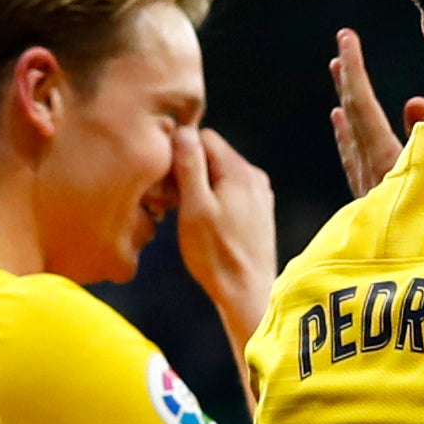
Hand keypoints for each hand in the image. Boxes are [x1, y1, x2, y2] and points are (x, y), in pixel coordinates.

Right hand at [173, 129, 278, 352]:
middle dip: (187, 170)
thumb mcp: (195, 206)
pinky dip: (209, 201)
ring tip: (183, 213)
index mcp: (241, 171)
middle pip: (210, 155)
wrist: (248, 293)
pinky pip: (226, 193)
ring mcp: (258, 196)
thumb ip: (189, 165)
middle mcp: (254, 178)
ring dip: (196, 187)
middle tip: (170, 199)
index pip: (203, 137)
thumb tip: (182, 130)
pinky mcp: (255, 213)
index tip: (166, 178)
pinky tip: (199, 223)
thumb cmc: (217, 254)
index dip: (179, 152)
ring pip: (217, 175)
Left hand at [329, 27, 423, 196]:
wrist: (422, 287)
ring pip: (350, 140)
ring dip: (346, 111)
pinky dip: (347, 141)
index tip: (346, 36)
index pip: (363, 103)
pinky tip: (342, 133)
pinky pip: (353, 162)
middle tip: (340, 53)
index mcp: (384, 159)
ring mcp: (367, 191)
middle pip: (352, 117)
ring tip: (339, 94)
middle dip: (347, 83)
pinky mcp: (370, 208)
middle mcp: (369, 171)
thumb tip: (414, 101)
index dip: (355, 69)